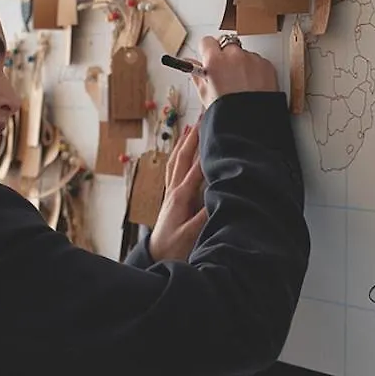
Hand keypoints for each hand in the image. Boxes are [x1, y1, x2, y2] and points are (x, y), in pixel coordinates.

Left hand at [148, 123, 207, 261]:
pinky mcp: (171, 198)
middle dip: (192, 137)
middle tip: (202, 117)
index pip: (195, 168)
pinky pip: (174, 171)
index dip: (204, 149)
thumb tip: (218, 197)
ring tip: (190, 127)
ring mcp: (170, 193)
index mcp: (180, 197)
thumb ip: (204, 217)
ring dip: (183, 143)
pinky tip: (182, 153)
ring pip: (176, 162)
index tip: (213, 131)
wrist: (156, 258)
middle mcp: (173, 191)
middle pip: (182, 158)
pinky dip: (179, 157)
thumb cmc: (173, 248)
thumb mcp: (191, 235)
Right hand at [189, 35, 279, 109]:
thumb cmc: (228, 112)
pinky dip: (255, 70)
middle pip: (227, 45)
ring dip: (241, 64)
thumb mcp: (205, 94)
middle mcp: (234, 55)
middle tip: (226, 73)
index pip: (207, 42)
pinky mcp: (266, 65)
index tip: (209, 58)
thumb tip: (190, 64)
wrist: (251, 122)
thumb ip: (197, 74)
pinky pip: (258, 62)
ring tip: (241, 84)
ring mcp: (251, 59)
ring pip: (243, 54)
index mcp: (215, 60)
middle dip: (226, 56)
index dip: (208, 51)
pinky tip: (252, 86)